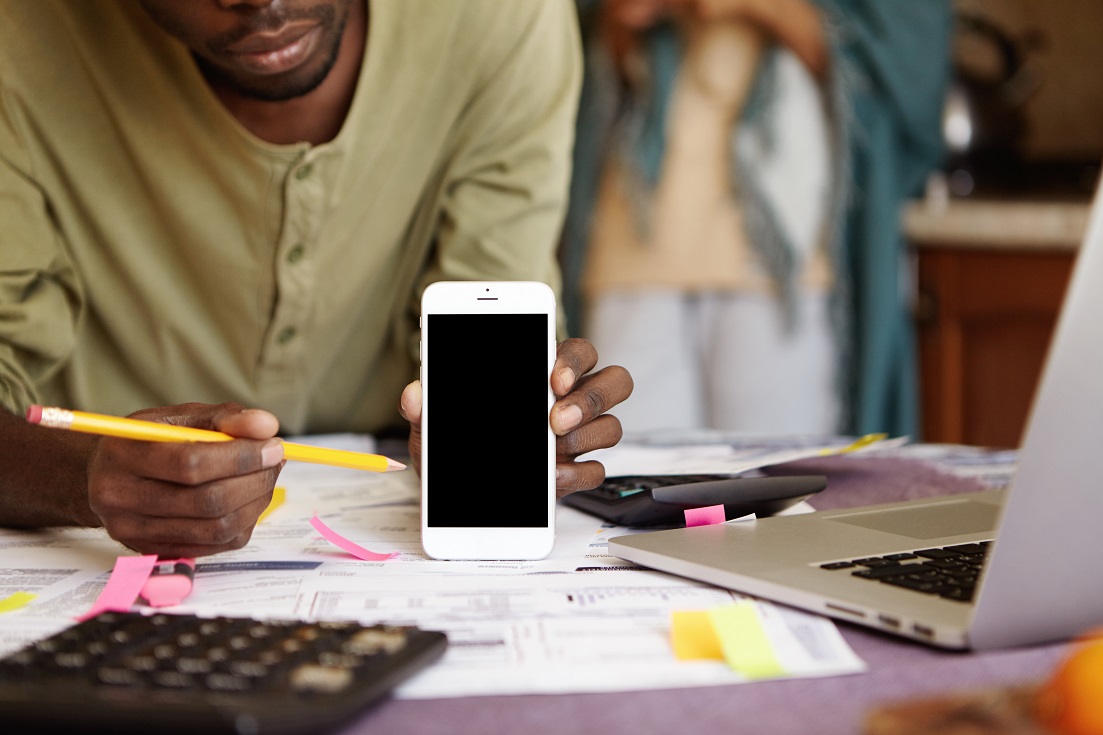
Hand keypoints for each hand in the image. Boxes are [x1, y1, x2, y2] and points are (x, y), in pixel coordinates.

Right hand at [86, 403, 284, 557]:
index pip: (191, 463)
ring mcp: (133, 531)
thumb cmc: (149, 441)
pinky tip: (247, 499)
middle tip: (276, 461)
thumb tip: (267, 426)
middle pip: (207, 501)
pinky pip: (215, 545)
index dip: (241, 457)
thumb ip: (224, 417)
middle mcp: (119, 498)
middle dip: (255, 480)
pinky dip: (243, 522)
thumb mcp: (180, 417)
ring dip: (255, 503)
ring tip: (265, 478)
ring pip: (216, 528)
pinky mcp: (153, 551)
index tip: (273, 447)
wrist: (106, 476)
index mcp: (122, 455)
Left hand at [399, 338, 633, 496]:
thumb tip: (413, 394)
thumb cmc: (454, 440)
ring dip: (586, 436)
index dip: (573, 360)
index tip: (552, 378)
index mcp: (544, 371)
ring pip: (612, 426)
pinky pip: (596, 470)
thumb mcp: (433, 422)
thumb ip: (426, 405)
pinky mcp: (576, 472)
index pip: (579, 351)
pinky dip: (576, 474)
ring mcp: (578, 436)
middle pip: (614, 382)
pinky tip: (549, 478)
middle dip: (591, 399)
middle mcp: (571, 400)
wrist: (457, 488)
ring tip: (551, 447)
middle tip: (555, 419)